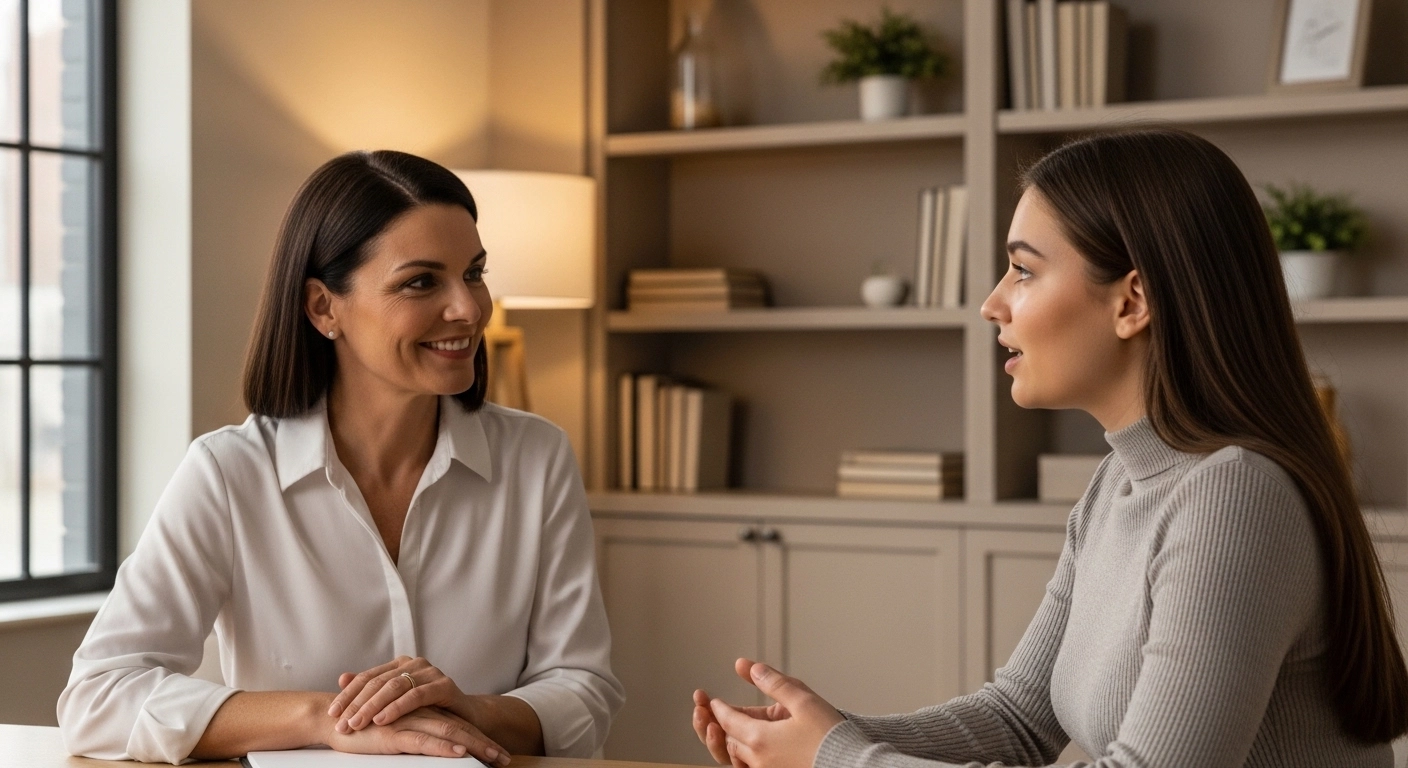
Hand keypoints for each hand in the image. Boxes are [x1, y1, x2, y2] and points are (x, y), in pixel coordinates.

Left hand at [329, 657, 495, 752]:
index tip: (331, 714)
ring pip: (394, 687)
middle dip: (356, 704)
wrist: (465, 721)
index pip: (367, 677)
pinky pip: (416, 696)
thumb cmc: (428, 713)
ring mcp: (431, 672)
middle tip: (341, 723)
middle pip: (378, 682)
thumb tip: (342, 677)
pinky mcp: (445, 685)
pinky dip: (396, 708)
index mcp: (400, 665)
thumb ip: (372, 689)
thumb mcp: (395, 703)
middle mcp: (414, 664)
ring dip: (372, 707)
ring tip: (357, 723)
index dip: (348, 695)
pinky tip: (382, 720)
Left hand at [700, 658, 843, 767]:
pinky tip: (754, 749)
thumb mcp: (803, 701)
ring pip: (739, 758)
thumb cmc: (831, 736)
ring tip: (731, 732)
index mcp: (760, 738)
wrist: (854, 766)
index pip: (728, 720)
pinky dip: (746, 758)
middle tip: (714, 714)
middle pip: (730, 740)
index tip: (712, 701)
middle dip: (721, 725)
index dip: (719, 708)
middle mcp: (759, 760)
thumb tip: (751, 668)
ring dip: (732, 743)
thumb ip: (774, 683)